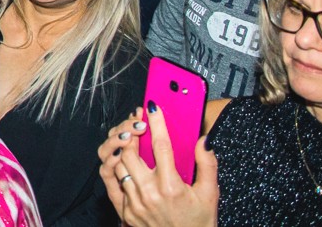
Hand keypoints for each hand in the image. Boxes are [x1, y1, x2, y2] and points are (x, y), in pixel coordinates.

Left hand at [101, 107, 218, 226]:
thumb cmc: (198, 223)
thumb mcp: (209, 194)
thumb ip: (207, 165)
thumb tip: (203, 140)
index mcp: (171, 187)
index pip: (160, 145)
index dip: (156, 123)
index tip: (153, 107)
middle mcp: (149, 194)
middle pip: (131, 152)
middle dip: (133, 133)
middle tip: (138, 123)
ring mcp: (134, 203)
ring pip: (119, 165)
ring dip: (123, 149)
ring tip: (131, 140)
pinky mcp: (125, 211)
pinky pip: (112, 182)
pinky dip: (116, 168)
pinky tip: (124, 160)